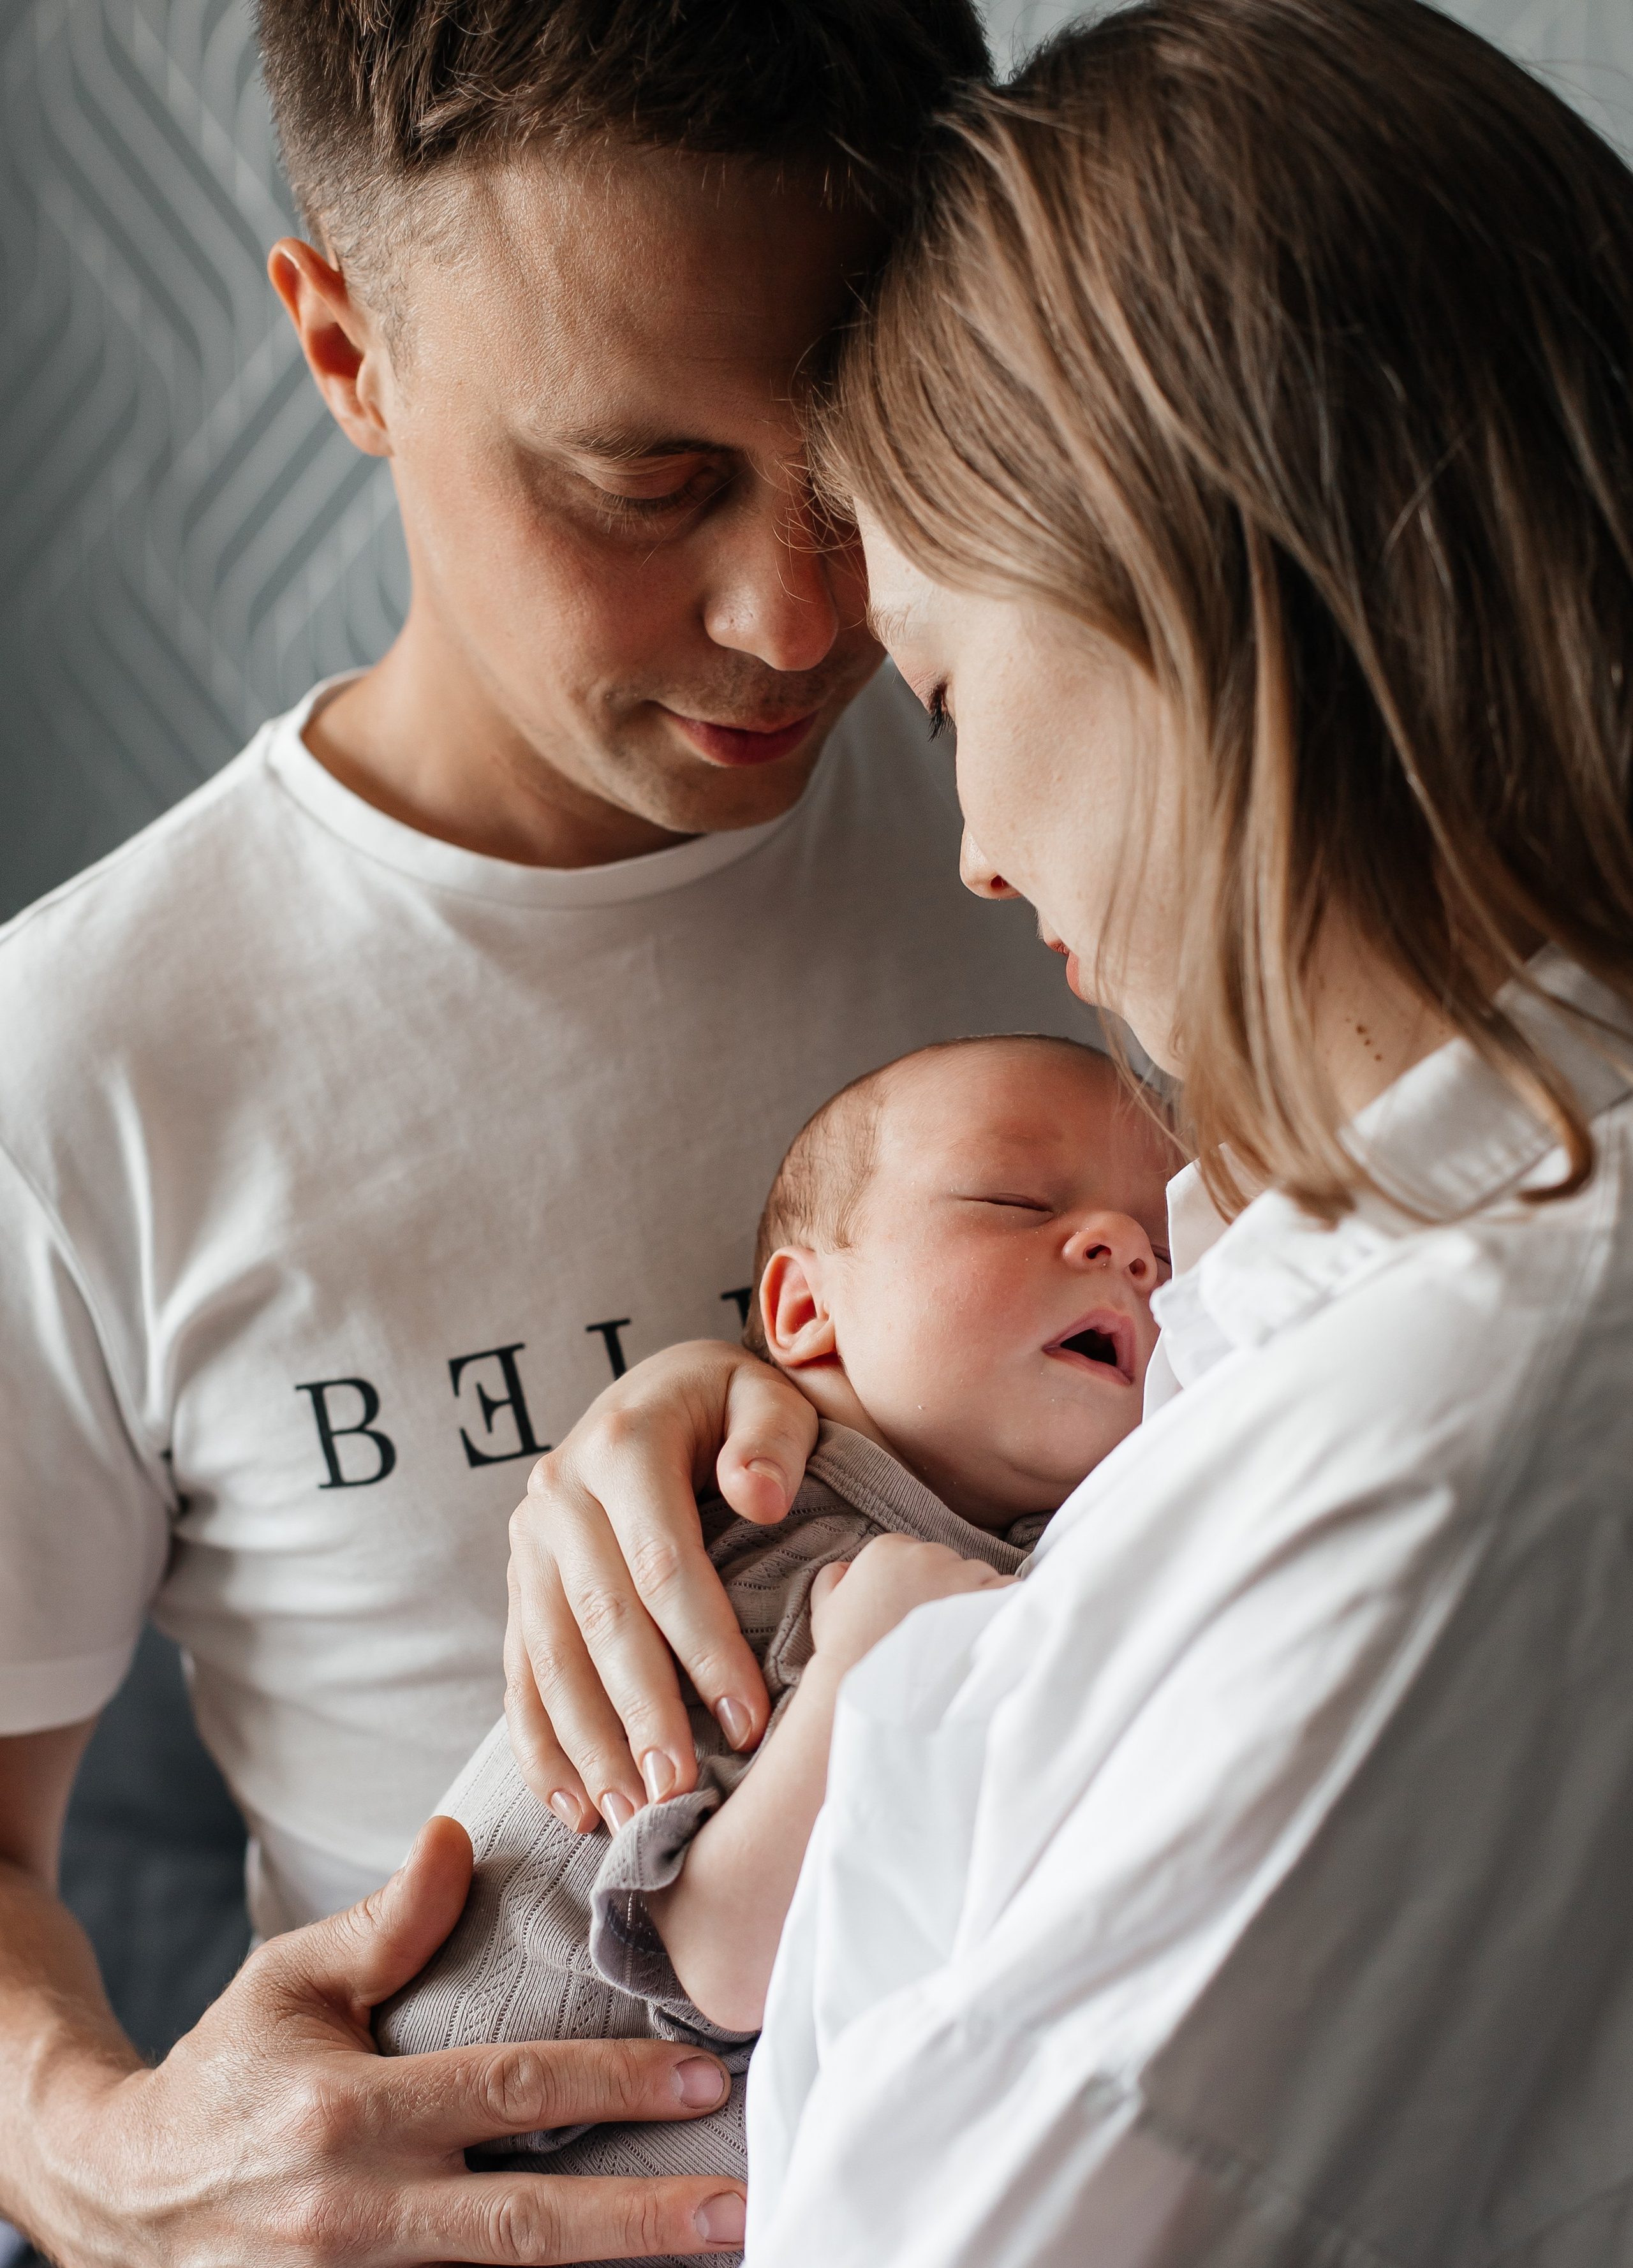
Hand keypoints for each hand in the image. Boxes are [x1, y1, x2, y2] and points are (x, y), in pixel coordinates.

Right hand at [13, 1819, 743, 2266]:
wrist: (124, 2196)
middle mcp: (356, 2213)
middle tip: (739, 2205)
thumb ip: (385, 1923)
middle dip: (641, 2220)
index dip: (610, 2088)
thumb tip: (458, 1836)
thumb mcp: (291, 1980)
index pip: (506, 2094)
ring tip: (709, 2251)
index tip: (702, 2077)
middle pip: (524, 2224)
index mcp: (348, 2113)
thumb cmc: (227, 2072)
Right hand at [504, 1340, 817, 1834]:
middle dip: (641, 1713)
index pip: (664, 1563)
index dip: (704, 1646)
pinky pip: (521, 1671)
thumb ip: (771, 1438)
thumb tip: (760, 1496)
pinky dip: (540, 1743)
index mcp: (623, 1445)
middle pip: (602, 1620)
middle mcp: (560, 1493)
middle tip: (679, 1793)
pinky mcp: (519, 1583)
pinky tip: (571, 1804)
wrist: (660, 1391)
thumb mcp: (764, 1396)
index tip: (747, 1721)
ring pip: (551, 1657)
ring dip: (587, 1745)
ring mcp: (529, 1542)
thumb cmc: (731, 1408)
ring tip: (630, 1815)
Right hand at [809, 1536, 1016, 1673]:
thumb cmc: (847, 1657)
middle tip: (939, 1631)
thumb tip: (847, 1569)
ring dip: (975, 1600)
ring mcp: (958, 1576)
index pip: (916, 1555)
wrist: (874, 1697)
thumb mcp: (825, 1610)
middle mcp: (924, 1554)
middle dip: (948, 1590)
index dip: (919, 1585)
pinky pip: (1008, 1591)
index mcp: (886, 1549)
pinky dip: (1003, 1609)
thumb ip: (834, 1578)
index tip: (917, 1612)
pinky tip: (986, 1635)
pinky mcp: (985, 1601)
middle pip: (950, 1563)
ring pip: (980, 1576)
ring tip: (960, 1639)